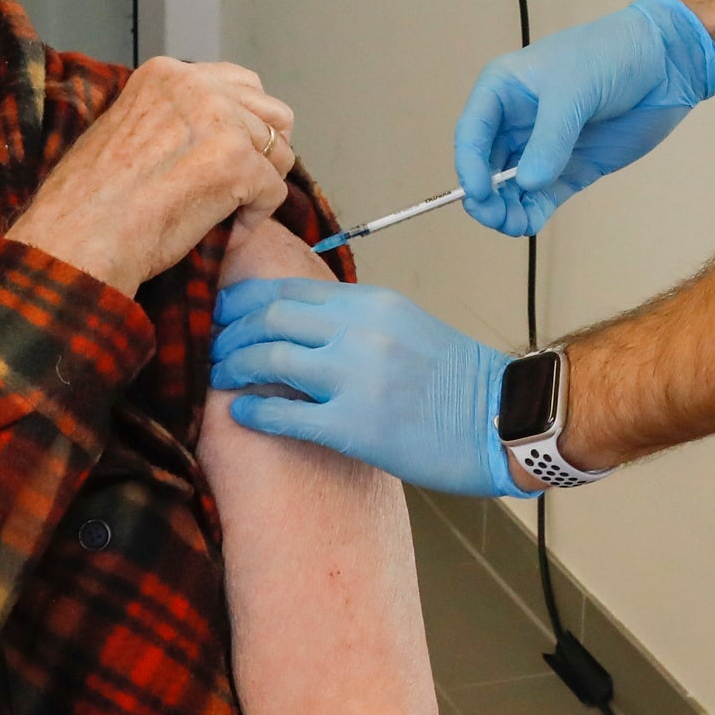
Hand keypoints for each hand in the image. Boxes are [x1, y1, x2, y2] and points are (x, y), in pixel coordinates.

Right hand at [7, 58, 294, 296]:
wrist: (76, 238)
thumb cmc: (91, 200)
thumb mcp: (127, 127)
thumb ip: (173, 117)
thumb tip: (217, 130)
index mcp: (168, 74)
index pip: (241, 84)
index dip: (245, 125)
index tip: (227, 157)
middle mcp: (197, 86)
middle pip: (272, 113)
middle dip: (264, 151)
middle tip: (239, 186)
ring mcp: (220, 121)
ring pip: (280, 152)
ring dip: (260, 187)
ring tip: (226, 212)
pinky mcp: (237, 162)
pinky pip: (275, 191)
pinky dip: (255, 219)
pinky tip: (227, 232)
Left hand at [208, 278, 530, 497]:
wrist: (502, 419)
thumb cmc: (457, 379)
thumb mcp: (404, 324)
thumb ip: (353, 319)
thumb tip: (298, 323)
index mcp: (372, 302)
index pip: (289, 287)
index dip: (244, 300)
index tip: (222, 312)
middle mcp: (362, 331)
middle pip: (269, 317)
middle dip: (229, 331)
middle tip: (212, 346)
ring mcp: (358, 378)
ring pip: (269, 357)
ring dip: (233, 367)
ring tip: (219, 378)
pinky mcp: (355, 426)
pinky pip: (285, 413)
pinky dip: (254, 409)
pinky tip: (241, 413)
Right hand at [454, 0, 714, 236]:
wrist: (666, 61)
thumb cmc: (613, 54)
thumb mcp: (575, 89)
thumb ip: (551, 137)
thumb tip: (528, 183)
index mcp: (504, 89)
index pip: (472, 132)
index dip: (469, 165)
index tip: (478, 192)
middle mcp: (517, 120)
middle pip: (485, 166)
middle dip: (485, 194)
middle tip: (495, 215)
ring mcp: (545, 147)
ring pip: (511, 188)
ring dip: (506, 209)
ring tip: (515, 223)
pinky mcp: (571, 167)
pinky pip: (541, 197)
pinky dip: (531, 213)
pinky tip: (529, 222)